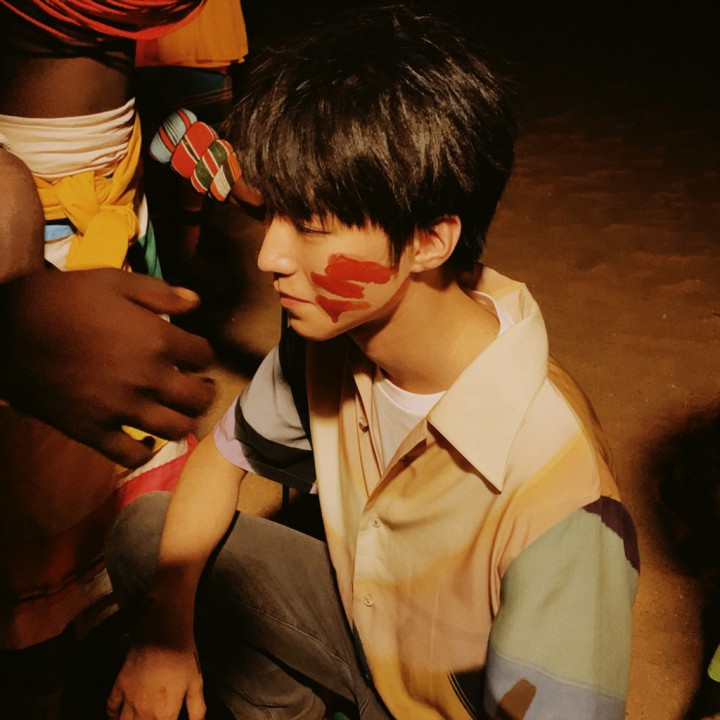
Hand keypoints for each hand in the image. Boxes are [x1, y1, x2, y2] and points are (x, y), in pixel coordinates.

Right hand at [0, 268, 214, 467]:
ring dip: (183, 420)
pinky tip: (144, 440)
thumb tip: (195, 302)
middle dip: (204, 391)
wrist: (5, 330)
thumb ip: (159, 292)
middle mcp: (148, 378)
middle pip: (198, 398)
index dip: (203, 353)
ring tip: (177, 412)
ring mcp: (121, 408)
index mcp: (157, 340)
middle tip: (199, 386)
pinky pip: (131, 455)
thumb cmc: (61, 299)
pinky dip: (144, 452)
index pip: (203, 355)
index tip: (195, 354)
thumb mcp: (111, 281)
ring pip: (175, 429)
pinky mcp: (93, 431)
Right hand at [107, 642, 205, 719]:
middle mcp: (144, 712)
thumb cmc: (182, 655)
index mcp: (164, 714)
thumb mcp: (196, 683)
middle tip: (155, 716)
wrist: (163, 631)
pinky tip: (118, 716)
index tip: (168, 719)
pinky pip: (111, 708)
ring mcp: (129, 700)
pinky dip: (113, 716)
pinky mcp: (120, 685)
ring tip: (139, 718)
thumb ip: (197, 709)